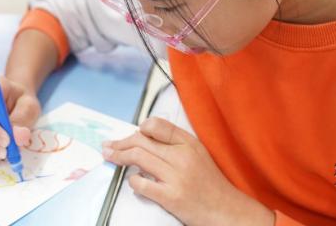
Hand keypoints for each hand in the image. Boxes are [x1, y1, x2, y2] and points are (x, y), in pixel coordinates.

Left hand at [102, 117, 274, 225]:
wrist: (226, 210)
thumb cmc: (210, 183)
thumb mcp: (198, 153)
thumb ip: (175, 142)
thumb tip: (145, 135)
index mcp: (189, 143)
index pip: (158, 125)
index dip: (140, 128)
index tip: (131, 134)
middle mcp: (182, 156)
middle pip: (142, 140)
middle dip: (120, 142)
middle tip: (109, 146)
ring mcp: (176, 177)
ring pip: (138, 157)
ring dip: (118, 156)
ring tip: (109, 156)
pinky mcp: (170, 197)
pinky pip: (142, 184)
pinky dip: (133, 181)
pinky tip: (133, 180)